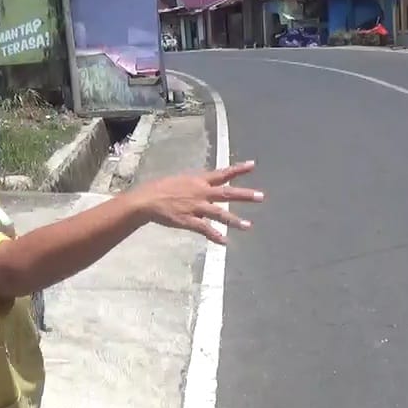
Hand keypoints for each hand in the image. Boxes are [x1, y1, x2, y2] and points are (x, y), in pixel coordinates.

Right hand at [130, 161, 263, 243]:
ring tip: (248, 226)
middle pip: (227, 193)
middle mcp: (200, 192)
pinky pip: (205, 229)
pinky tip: (224, 242)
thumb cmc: (160, 189)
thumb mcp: (180, 181)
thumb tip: (203, 186)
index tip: (253, 166)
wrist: (146, 200)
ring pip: (219, 214)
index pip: (222, 173)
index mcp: (198, 180)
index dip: (238, 170)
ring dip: (235, 220)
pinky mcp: (189, 220)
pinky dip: (215, 236)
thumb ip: (194, 185)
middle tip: (261, 197)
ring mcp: (196, 207)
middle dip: (244, 195)